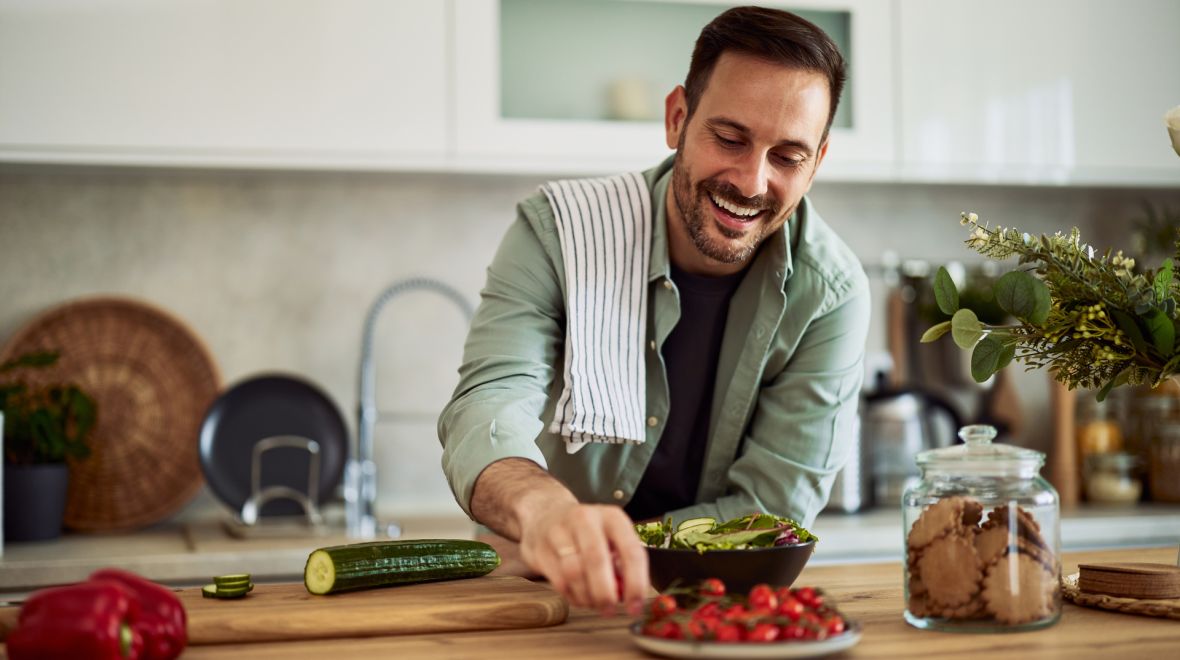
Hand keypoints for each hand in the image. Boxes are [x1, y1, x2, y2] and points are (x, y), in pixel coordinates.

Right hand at [518, 501, 648, 614]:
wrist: (545, 516)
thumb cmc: (587, 534)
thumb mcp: (610, 540)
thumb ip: (621, 566)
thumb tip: (627, 596)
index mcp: (612, 517)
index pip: (631, 551)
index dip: (636, 583)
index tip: (635, 607)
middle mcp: (586, 518)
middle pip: (597, 560)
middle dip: (605, 593)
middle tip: (609, 611)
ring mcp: (559, 531)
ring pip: (574, 572)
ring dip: (586, 596)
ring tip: (593, 604)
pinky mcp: (540, 547)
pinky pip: (558, 580)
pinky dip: (571, 596)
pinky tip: (578, 597)